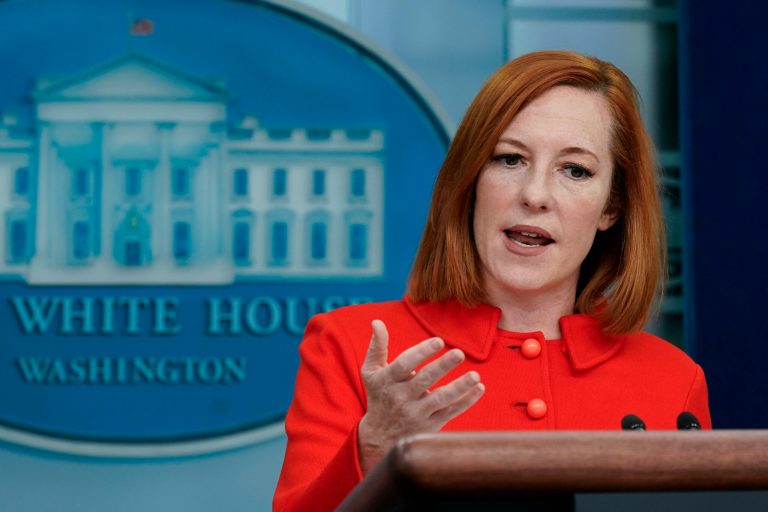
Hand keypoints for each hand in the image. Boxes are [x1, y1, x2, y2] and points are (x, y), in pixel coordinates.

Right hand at [357, 319, 484, 473]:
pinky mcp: (430, 425)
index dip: (422, 352)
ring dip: (459, 387)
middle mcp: (402, 397)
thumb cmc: (379, 395)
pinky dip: (466, 402)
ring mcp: (417, 413)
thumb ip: (377, 347)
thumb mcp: (371, 371)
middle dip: (442, 366)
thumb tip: (377, 321)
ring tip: (475, 375)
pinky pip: (451, 412)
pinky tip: (479, 389)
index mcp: (387, 380)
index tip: (438, 341)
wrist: (380, 436)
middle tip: (459, 353)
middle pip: (425, 380)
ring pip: (441, 399)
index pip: (405, 364)